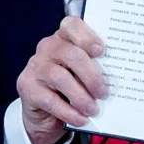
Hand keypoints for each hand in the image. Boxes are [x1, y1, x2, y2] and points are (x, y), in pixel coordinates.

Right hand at [16, 16, 108, 143]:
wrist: (44, 112)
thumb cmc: (70, 86)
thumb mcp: (82, 74)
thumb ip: (95, 69)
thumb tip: (116, 80)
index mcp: (64, 38)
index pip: (71, 25)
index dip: (86, 36)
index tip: (100, 51)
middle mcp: (47, 47)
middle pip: (71, 54)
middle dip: (91, 75)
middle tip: (103, 93)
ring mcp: (35, 66)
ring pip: (60, 77)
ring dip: (81, 96)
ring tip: (93, 109)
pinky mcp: (27, 86)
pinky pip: (50, 99)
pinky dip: (68, 111)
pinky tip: (80, 118)